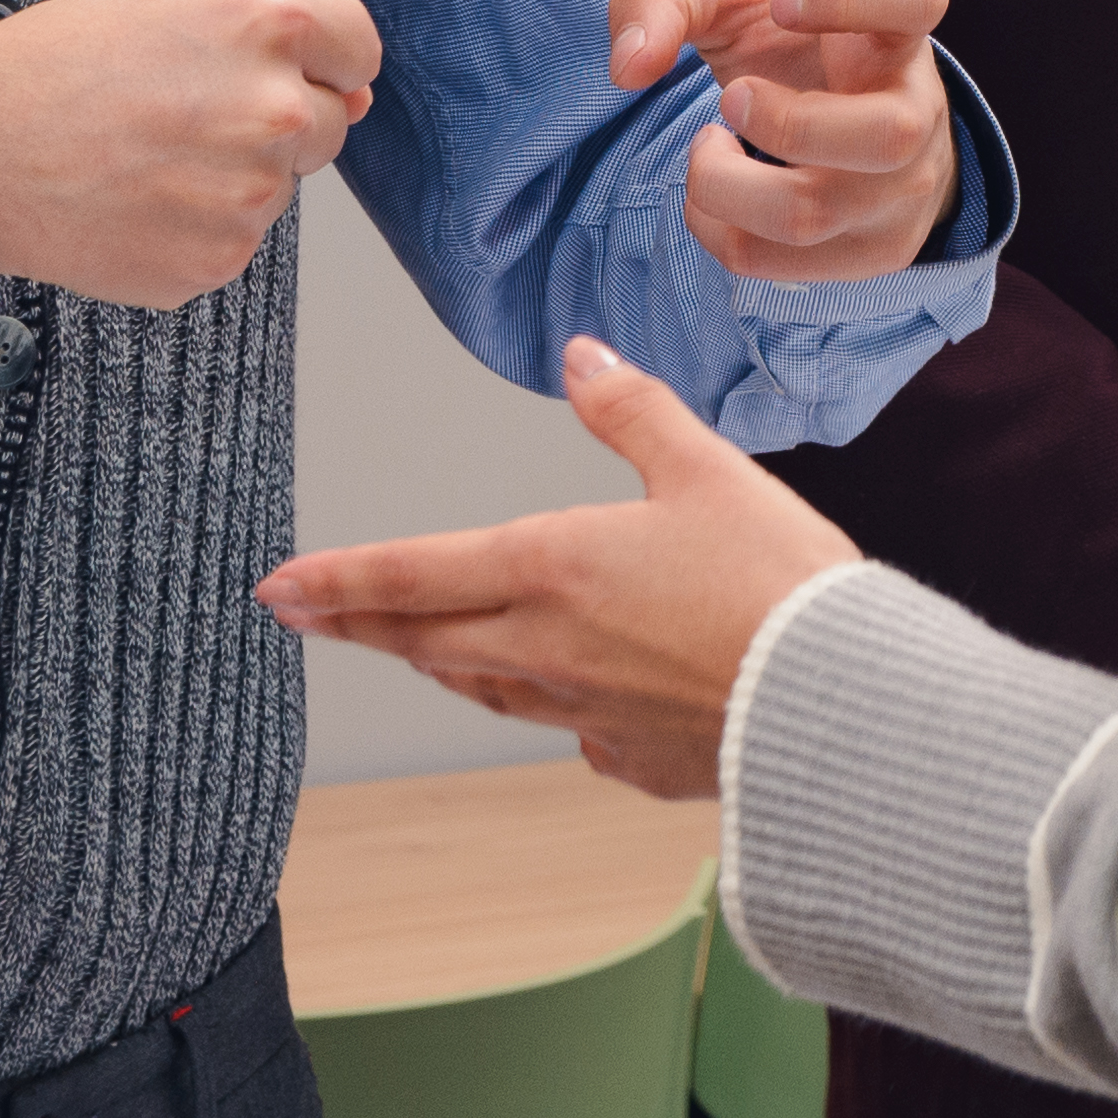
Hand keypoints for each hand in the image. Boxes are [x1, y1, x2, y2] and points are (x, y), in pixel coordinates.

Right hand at [0, 0, 379, 309]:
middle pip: (328, 124)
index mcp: (268, 26)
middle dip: (274, 120)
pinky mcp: (218, 260)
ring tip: (146, 156)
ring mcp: (249, 195)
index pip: (360, 48)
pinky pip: (235, 239)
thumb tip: (355, 91)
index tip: (290, 71)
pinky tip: (136, 201)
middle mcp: (274, 110)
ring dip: (232, 176)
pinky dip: (196, 226)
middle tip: (183, 115)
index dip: (325, 59)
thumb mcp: (170, 1)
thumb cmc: (59, 65)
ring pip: (278, 186)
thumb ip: (274, 27)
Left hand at [254, 337, 857, 796]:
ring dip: (437, 664)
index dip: (337, 580)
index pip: (412, 574)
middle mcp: (547, 649)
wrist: (842, 711)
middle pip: (427, 639)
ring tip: (412, 652)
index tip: (275, 587)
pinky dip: (549, 708)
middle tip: (303, 617)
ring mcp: (586, 714)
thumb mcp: (708, 471)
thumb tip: (582, 356)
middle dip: (360, 624)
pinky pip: (569, 731)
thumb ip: (634, 413)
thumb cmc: (781, 586)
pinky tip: (561, 702)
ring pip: (486, 688)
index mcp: (552, 568)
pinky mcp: (634, 761)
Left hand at [607, 0, 960, 285]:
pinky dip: (717, 228)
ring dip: (726, 184)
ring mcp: (905, 190)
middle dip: (785, 124)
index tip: (782, 4)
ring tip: (711, 146)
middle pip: (887, 135)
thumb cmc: (780, 56)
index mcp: (893, 30)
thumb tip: (630, 68)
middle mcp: (919, 109)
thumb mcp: (723, 6)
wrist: (835, 133)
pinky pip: (777, 260)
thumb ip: (661, 6)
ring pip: (813, 213)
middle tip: (731, 99)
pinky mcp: (875, 251)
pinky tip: (718, 192)